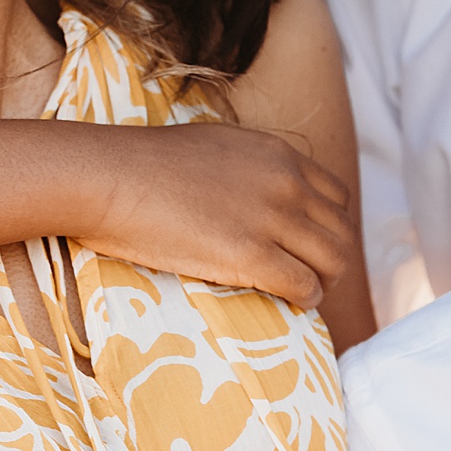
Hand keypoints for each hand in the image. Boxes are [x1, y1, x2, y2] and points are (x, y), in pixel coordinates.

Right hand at [71, 121, 355, 307]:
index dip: (331, 226)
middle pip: (342, 231)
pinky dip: (306, 298)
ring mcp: (271, 219)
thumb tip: (261, 193)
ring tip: (307, 293)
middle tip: (318, 277)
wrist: (108, 177)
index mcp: (280, 154)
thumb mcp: (219, 147)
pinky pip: (304, 284)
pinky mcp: (250, 255)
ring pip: (333, 260)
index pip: (337, 196)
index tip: (314, 244)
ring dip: (326, 282)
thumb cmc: (145, 164)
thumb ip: (252, 167)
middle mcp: (286, 184)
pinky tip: (294, 303)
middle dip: (335, 258)